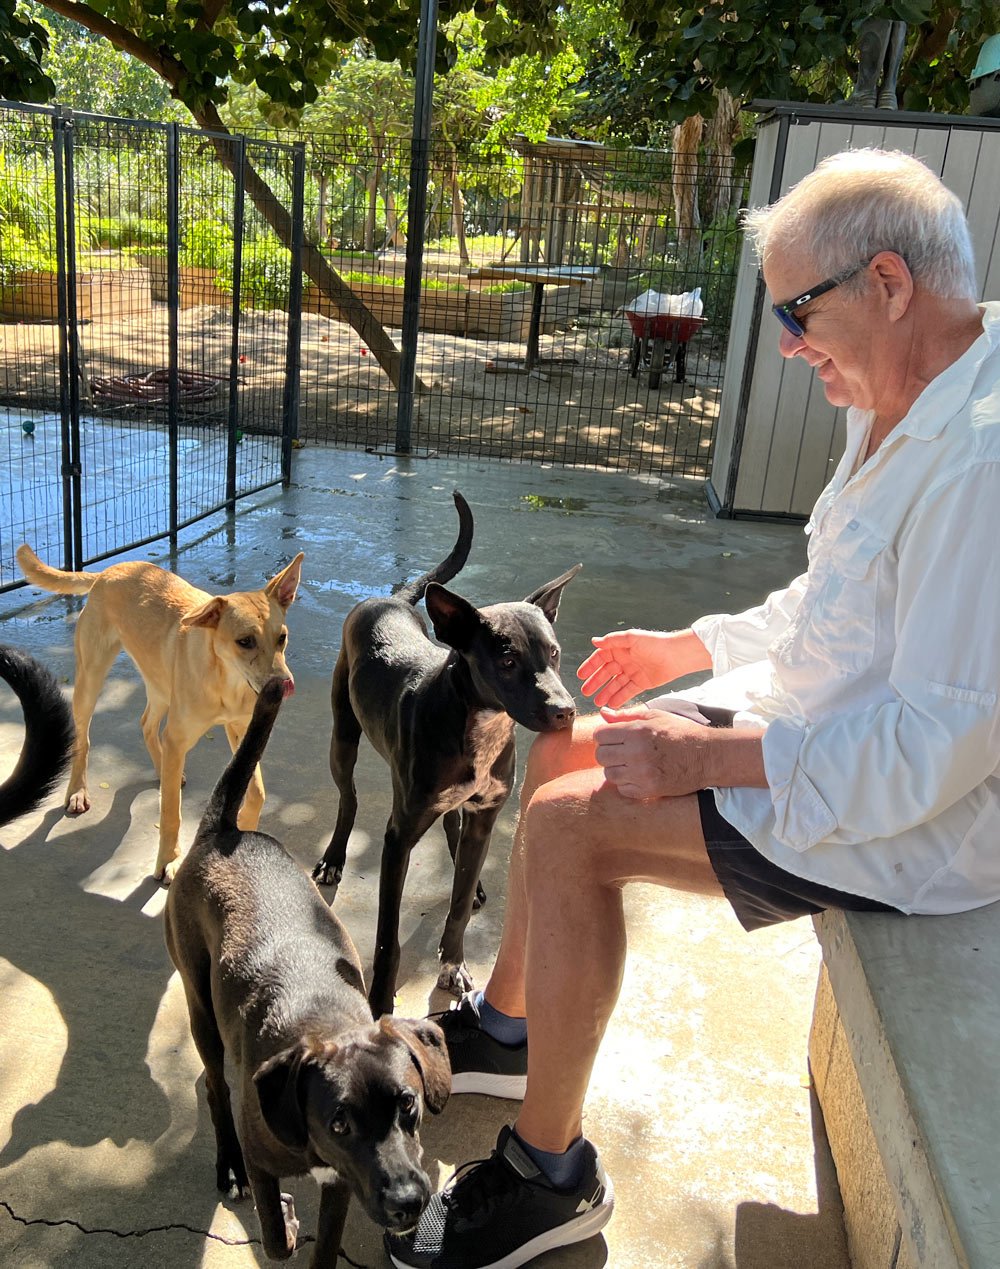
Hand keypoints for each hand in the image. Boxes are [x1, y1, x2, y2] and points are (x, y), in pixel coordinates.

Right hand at [577, 629, 709, 708]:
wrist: (676, 655)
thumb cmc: (654, 643)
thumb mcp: (631, 638)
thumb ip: (612, 640)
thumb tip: (594, 641)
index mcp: (620, 648)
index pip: (600, 658)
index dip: (590, 666)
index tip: (581, 675)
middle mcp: (625, 660)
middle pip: (606, 673)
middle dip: (596, 682)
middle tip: (585, 691)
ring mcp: (632, 673)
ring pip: (615, 685)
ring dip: (606, 692)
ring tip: (597, 702)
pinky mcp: (641, 683)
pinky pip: (627, 692)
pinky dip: (619, 698)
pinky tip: (611, 704)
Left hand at [594, 704, 711, 799]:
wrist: (707, 756)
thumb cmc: (681, 732)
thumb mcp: (655, 716)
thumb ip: (626, 715)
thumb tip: (603, 712)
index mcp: (638, 731)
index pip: (600, 735)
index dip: (605, 734)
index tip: (615, 736)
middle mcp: (637, 753)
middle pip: (601, 755)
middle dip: (608, 751)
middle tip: (622, 750)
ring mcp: (643, 774)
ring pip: (609, 774)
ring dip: (616, 768)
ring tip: (630, 763)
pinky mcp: (649, 790)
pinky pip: (623, 789)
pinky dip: (627, 783)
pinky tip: (639, 775)